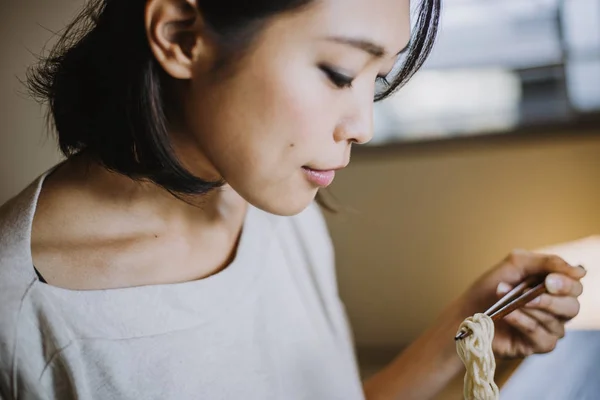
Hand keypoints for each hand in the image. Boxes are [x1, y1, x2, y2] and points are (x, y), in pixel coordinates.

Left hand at [464, 249, 585, 358]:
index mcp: (554, 288)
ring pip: (554, 321)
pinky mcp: (538, 345)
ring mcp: (549, 329)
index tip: (549, 280)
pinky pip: (540, 334)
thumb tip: (580, 271)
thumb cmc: (490, 287)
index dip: (567, 283)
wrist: (467, 311)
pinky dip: (522, 321)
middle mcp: (556, 309)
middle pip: (572, 307)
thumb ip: (545, 263)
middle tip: (529, 292)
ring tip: (504, 296)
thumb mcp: (515, 265)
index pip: (575, 286)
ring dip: (527, 307)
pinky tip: (507, 315)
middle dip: (550, 299)